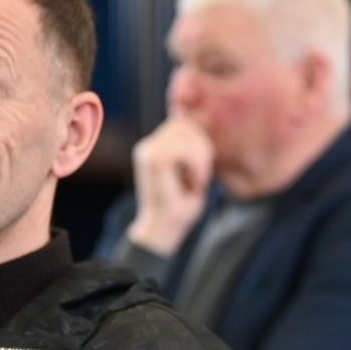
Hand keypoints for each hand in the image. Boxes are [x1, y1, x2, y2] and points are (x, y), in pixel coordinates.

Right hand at [126, 116, 214, 256]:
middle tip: (201, 175)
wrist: (164, 229)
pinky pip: (184, 148)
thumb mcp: (192, 170)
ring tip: (197, 179)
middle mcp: (148, 145)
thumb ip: (193, 147)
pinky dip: (197, 165)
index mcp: (155, 146)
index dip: (200, 140)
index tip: (201, 168)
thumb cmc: (180, 205)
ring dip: (200, 156)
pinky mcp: (152, 160)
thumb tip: (201, 120)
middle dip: (202, 146)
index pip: (183, 123)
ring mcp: (148, 151)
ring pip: (185, 133)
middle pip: (186, 124)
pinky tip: (193, 182)